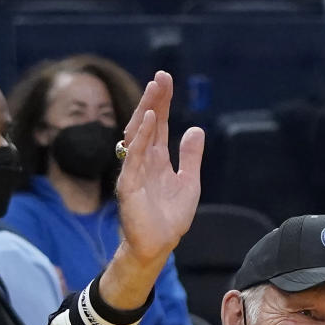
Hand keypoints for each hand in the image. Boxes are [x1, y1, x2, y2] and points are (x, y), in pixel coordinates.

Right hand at [117, 70, 203, 264]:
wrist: (158, 246)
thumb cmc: (170, 218)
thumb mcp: (189, 182)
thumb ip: (191, 157)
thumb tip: (196, 129)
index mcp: (157, 159)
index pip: (160, 124)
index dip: (162, 102)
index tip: (165, 80)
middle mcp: (143, 160)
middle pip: (147, 123)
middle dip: (153, 100)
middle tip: (160, 77)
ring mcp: (134, 171)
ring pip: (138, 135)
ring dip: (147, 111)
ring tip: (155, 90)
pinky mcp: (128, 185)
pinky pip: (134, 157)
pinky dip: (141, 138)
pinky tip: (150, 120)